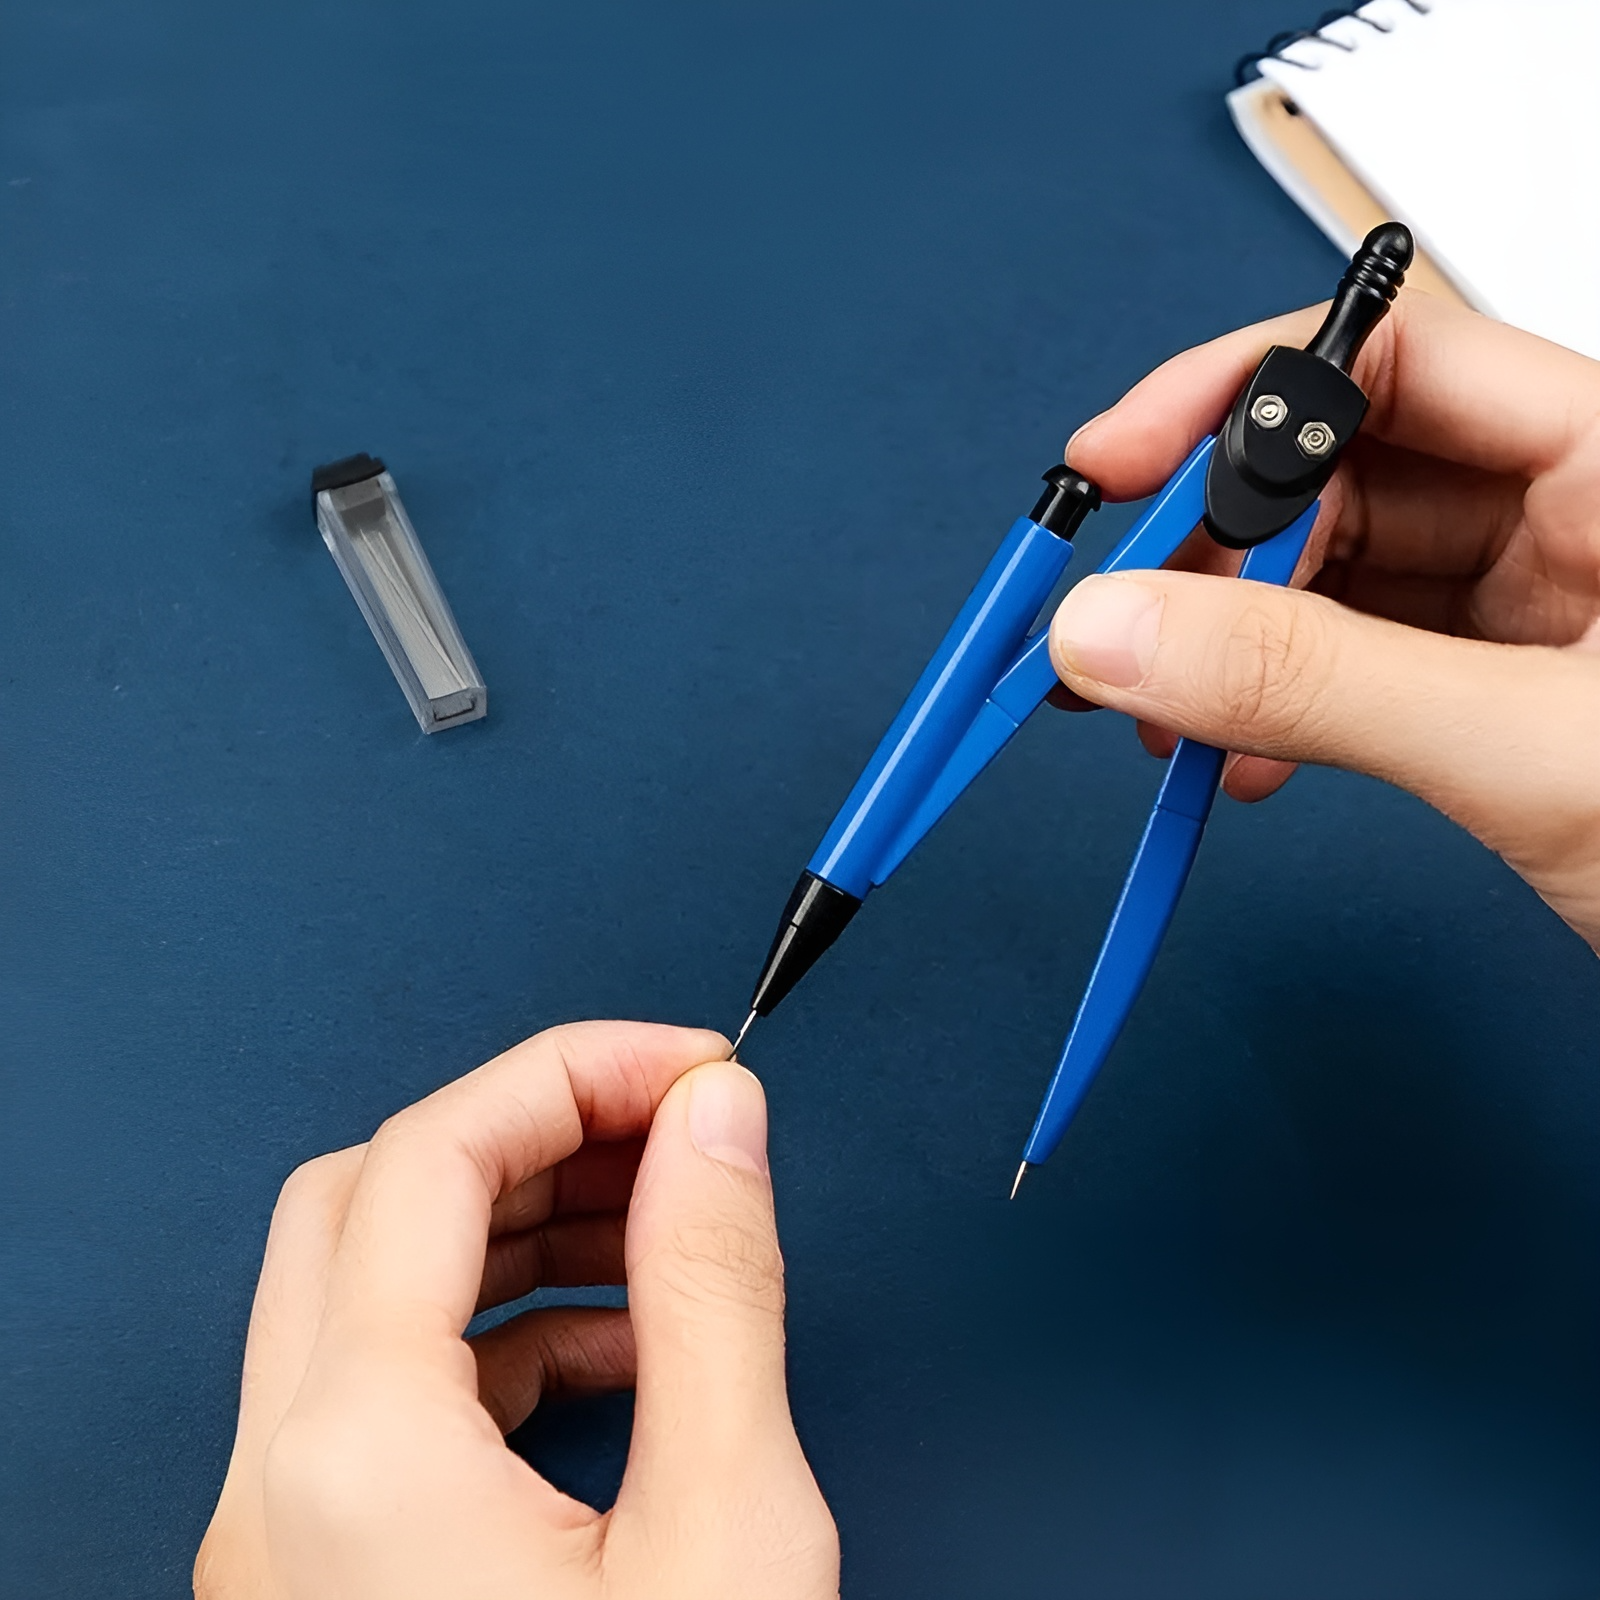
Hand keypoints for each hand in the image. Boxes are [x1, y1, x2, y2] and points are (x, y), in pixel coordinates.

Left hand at [194, 1021, 838, 1599]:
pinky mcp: (316, 1581)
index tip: (694, 1066)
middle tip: (670, 1126)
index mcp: (357, 1458)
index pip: (436, 1153)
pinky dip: (500, 1333)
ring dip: (518, 1225)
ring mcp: (278, 1543)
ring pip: (364, 1291)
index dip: (578, 1071)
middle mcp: (276, 1490)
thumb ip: (716, 1296)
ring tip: (664, 1225)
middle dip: (534, 1133)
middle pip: (368, 1198)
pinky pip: (382, 1396)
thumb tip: (714, 1120)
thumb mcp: (728, 1534)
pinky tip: (624, 1349)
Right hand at [1051, 290, 1599, 952]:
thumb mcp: (1535, 754)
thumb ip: (1314, 682)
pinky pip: (1354, 658)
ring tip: (1167, 712)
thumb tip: (1123, 630)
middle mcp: (1578, 502)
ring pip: (1334, 568)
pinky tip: (1246, 756)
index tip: (1112, 468)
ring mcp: (1543, 597)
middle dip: (1212, 544)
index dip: (1232, 394)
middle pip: (1340, 463)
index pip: (1390, 351)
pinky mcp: (1509, 683)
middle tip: (1121, 621)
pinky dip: (1279, 703)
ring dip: (1230, 637)